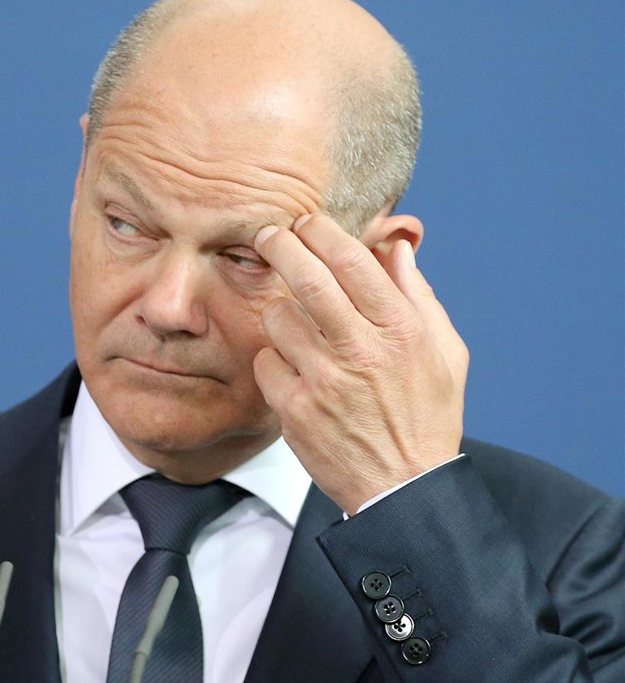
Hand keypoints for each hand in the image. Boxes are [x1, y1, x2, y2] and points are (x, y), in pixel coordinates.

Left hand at [252, 214, 466, 514]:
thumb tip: (394, 245)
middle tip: (267, 234)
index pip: (354, 260)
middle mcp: (362, 351)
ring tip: (292, 321)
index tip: (306, 222)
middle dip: (281, 245)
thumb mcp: (445, 352)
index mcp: (402, 331)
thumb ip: (418, 294)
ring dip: (279, 310)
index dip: (322, 232)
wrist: (404, 489)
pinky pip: (266, 361)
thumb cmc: (426, 416)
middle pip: (307, 278)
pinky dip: (273, 358)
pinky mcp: (296, 409)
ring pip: (279, 317)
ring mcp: (325, 381)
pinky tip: (292, 368)